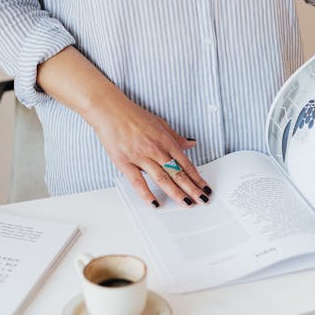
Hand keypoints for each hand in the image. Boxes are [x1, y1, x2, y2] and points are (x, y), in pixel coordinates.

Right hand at [87, 92, 211, 208]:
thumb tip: (191, 143)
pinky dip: (147, 194)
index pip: (186, 164)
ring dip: (176, 193)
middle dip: (192, 188)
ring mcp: (140, 157)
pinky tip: (155, 203)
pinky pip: (138, 181)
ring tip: (186, 203)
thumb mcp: (160, 123)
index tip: (204, 187)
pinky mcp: (125, 162)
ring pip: (162, 179)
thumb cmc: (133, 116)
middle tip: (202, 199)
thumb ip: (176, 137)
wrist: (110, 110)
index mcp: (165, 141)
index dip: (197, 177)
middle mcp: (155, 150)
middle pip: (177, 173)